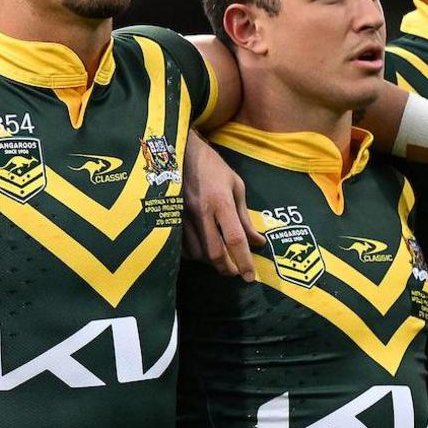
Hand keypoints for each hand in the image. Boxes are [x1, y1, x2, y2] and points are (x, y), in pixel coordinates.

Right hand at [182, 135, 263, 280]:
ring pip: (197, 253)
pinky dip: (194, 254)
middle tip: (234, 272)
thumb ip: (245, 217)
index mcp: (221, 202)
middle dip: (226, 268)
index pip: (235, 239)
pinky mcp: (169, 218)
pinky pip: (181, 247)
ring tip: (220, 260)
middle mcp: (201, 212)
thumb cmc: (212, 166)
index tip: (249, 276)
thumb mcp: (235, 186)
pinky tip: (200, 250)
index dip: (244, 261)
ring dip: (210, 262)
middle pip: (214, 252)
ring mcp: (182, 216)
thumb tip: (258, 242)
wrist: (178, 151)